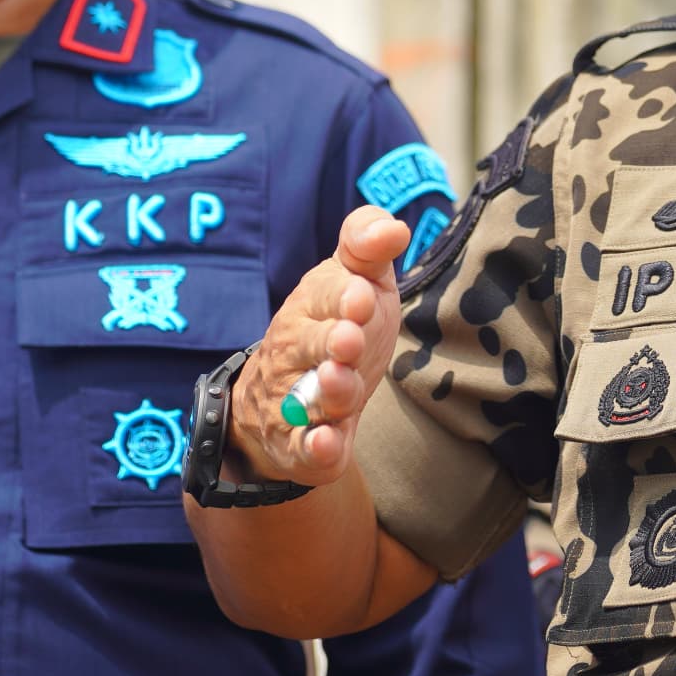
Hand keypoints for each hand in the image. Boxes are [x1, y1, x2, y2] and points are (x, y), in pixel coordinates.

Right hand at [229, 207, 411, 488]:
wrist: (282, 397)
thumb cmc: (334, 326)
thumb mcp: (354, 280)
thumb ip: (366, 247)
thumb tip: (393, 227)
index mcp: (315, 305)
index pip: (326, 294)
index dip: (343, 297)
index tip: (361, 295)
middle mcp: (299, 350)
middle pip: (313, 344)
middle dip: (331, 340)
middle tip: (350, 337)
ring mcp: (297, 398)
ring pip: (309, 396)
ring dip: (326, 391)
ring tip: (339, 381)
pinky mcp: (301, 444)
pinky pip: (304, 448)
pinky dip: (314, 448)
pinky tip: (327, 444)